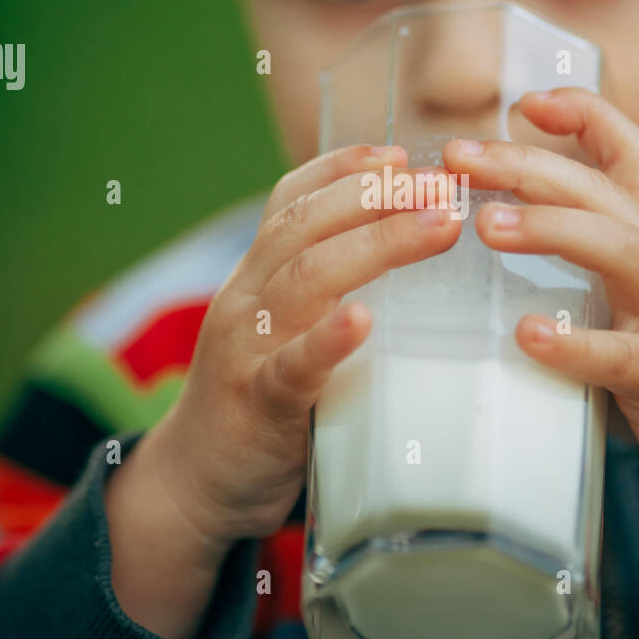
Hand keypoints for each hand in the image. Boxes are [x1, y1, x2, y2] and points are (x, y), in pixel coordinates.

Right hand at [140, 144, 461, 550]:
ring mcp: (247, 350)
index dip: (347, 169)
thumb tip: (404, 249)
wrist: (194, 484)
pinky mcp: (257, 406)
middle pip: (308, 225)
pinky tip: (361, 321)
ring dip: (377, 244)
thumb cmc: (260, 400)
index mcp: (257, 276)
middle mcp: (247, 298)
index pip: (292, 200)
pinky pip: (291, 366)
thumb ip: (323, 290)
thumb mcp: (283, 328)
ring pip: (307, 278)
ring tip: (435, 227)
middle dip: (380, 196)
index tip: (402, 154)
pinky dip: (327, 340)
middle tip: (444, 187)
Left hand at [443, 89, 638, 539]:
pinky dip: (573, 343)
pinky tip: (528, 335)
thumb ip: (577, 260)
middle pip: (602, 191)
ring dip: (552, 229)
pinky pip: (620, 354)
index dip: (585, 114)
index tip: (526, 101)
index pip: (629, 152)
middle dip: (528, 164)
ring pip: (621, 251)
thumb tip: (482, 229)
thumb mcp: (628, 290)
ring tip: (487, 225)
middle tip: (459, 158)